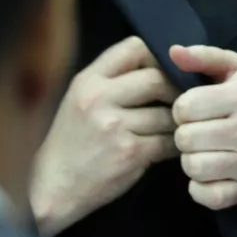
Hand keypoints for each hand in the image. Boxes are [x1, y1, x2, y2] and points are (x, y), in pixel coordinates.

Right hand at [31, 37, 179, 236]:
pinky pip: (168, 141)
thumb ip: (113, 79)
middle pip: (158, 78)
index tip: (165, 72)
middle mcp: (99, 99)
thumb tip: (161, 63)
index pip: (135, 47)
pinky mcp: (130, 153)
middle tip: (182, 103)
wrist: (53, 188)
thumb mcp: (80, 100)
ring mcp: (115, 126)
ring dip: (178, 121)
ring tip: (175, 128)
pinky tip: (170, 148)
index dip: (158, 57)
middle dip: (175, 91)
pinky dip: (175, 145)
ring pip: (169, 113)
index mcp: (88, 81)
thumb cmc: (71, 143)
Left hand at [168, 44, 236, 210]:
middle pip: (184, 138)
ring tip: (204, 150)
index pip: (184, 107)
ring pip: (191, 166)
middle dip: (186, 133)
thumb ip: (205, 56)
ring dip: (191, 158)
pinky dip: (199, 187)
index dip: (183, 108)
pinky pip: (203, 195)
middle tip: (199, 131)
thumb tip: (172, 51)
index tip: (195, 110)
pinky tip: (209, 172)